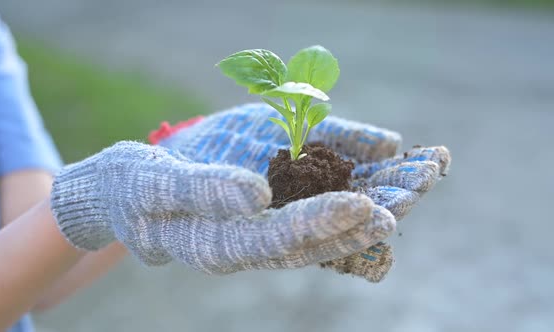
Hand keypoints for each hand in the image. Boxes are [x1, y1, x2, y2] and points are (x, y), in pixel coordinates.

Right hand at [50, 142, 394, 273]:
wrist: (128, 191)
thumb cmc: (134, 188)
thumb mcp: (155, 184)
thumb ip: (203, 191)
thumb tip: (257, 197)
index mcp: (224, 246)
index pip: (283, 240)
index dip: (325, 224)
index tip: (367, 206)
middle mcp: (256, 244)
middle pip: (325, 234)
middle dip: (374, 210)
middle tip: (422, 182)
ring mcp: (270, 228)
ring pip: (333, 220)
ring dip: (378, 195)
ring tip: (425, 170)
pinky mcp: (276, 211)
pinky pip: (325, 205)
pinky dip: (359, 185)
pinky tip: (393, 167)